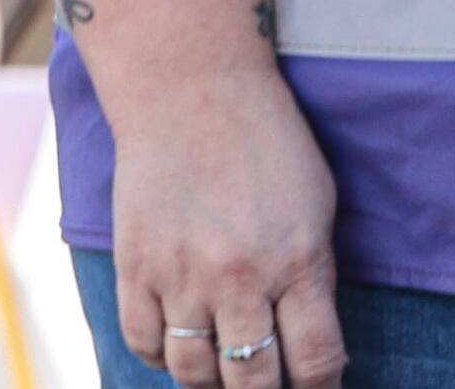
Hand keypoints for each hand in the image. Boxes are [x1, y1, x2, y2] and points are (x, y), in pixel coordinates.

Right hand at [104, 66, 345, 387]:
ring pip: (192, 372)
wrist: (192, 95)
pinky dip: (162, 356)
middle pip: (250, 379)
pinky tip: (179, 347)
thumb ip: (312, 274)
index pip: (314, 360)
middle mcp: (240, 280)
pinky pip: (144, 344)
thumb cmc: (268, 144)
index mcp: (299, 262)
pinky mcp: (135, 270)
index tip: (319, 386)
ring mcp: (181, 279)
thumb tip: (311, 339)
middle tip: (267, 384)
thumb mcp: (317, 206)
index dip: (320, 387)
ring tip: (225, 369)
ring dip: (212, 379)